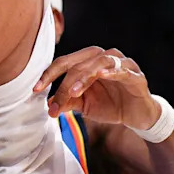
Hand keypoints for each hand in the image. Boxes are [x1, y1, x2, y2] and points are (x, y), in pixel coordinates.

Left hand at [33, 46, 160, 129]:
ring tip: (74, 91)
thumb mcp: (84, 105)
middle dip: (64, 82)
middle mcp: (103, 57)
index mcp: (88, 61)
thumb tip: (48, 105)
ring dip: (84, 76)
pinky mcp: (136, 75)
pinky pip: (123, 70)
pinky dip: (112, 71)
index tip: (35, 89)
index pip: (64, 62)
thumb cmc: (110, 105)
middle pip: (79, 63)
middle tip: (56, 101)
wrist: (138, 116)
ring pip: (99, 62)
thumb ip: (67, 102)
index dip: (48, 75)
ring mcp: (121, 63)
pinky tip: (102, 75)